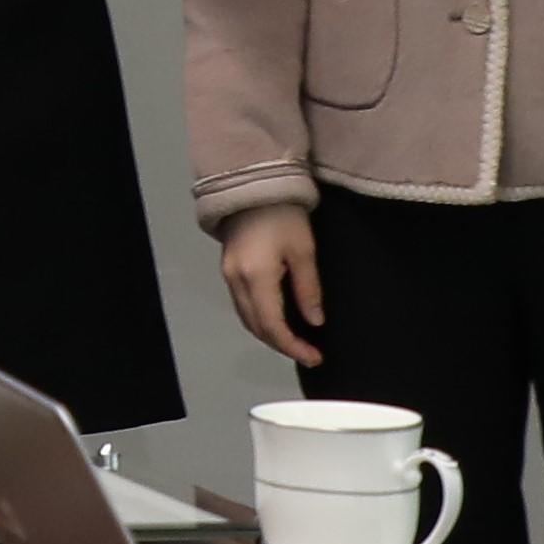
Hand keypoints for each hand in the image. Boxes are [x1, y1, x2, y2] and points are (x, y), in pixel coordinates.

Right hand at [219, 202, 324, 365]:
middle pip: (256, 327)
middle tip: (309, 354)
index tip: (315, 358)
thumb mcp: (304, 251)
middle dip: (281, 345)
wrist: (252, 185)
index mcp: (256, 278)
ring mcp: (228, 275)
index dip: (293, 346)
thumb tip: (314, 322)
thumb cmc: (284, 216)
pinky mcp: (228, 269)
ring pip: (246, 318)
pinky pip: (242, 305)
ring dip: (269, 334)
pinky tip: (277, 320)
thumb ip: (308, 289)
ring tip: (296, 341)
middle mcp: (236, 281)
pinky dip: (260, 319)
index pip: (273, 325)